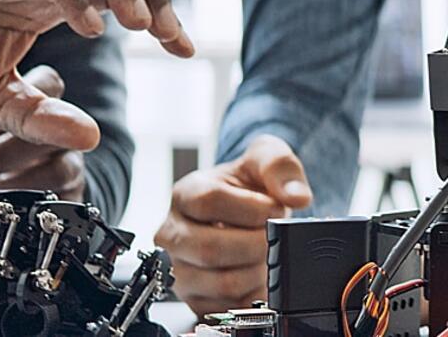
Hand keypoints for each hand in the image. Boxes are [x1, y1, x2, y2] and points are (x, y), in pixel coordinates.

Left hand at [0, 65, 84, 202]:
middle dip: (8, 150)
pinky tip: (0, 210)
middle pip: (59, 129)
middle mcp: (59, 130)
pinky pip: (61, 204)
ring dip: (17, 183)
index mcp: (34, 100)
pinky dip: (30, 208)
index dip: (26, 102)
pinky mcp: (68, 198)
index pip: (49, 85)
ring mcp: (68, 164)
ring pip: (62, 168)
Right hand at [154, 135, 312, 316]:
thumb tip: (296, 197)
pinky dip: (253, 296)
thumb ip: (280, 166)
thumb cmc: (247, 187)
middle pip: (210, 249)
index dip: (250, 208)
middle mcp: (173, 232)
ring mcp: (180, 268)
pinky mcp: (194, 299)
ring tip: (264, 254)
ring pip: (222, 282)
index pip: (208, 201)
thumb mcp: (264, 160)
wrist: (242, 213)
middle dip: (256, 246)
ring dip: (257, 272)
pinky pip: (228, 307)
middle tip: (272, 238)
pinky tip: (256, 274)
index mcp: (185, 194)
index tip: (274, 209)